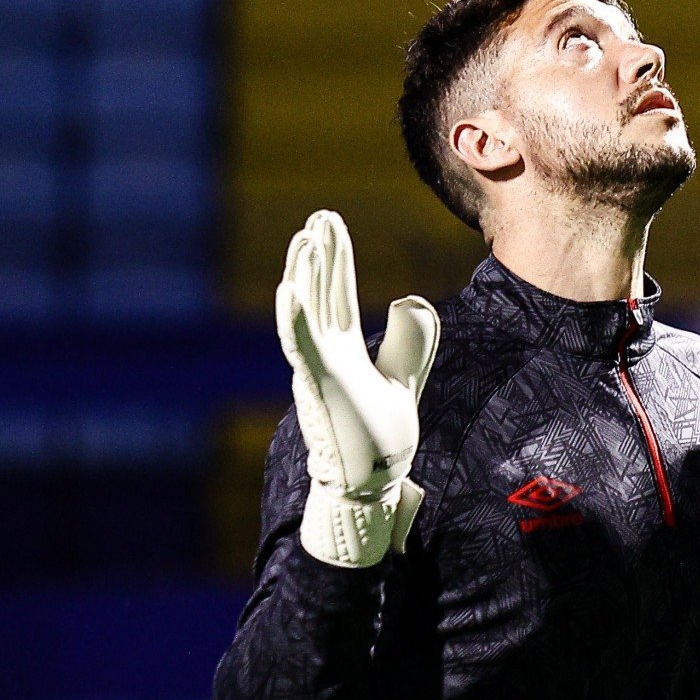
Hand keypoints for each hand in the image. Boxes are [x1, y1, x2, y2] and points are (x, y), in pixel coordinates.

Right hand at [276, 210, 439, 567]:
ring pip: (306, 313)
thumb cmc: (381, 435)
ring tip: (306, 239)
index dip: (334, 258)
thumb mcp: (403, 377)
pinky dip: (293, 317)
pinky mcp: (320, 388)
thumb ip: (410, 339)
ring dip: (305, 276)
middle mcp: (325, 353)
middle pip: (319, 293)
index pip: (335, 292)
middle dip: (320, 255)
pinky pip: (302, 347)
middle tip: (319, 216)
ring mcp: (320, 369)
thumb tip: (408, 297)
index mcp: (343, 348)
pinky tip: (290, 288)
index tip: (329, 223)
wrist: (375, 483)